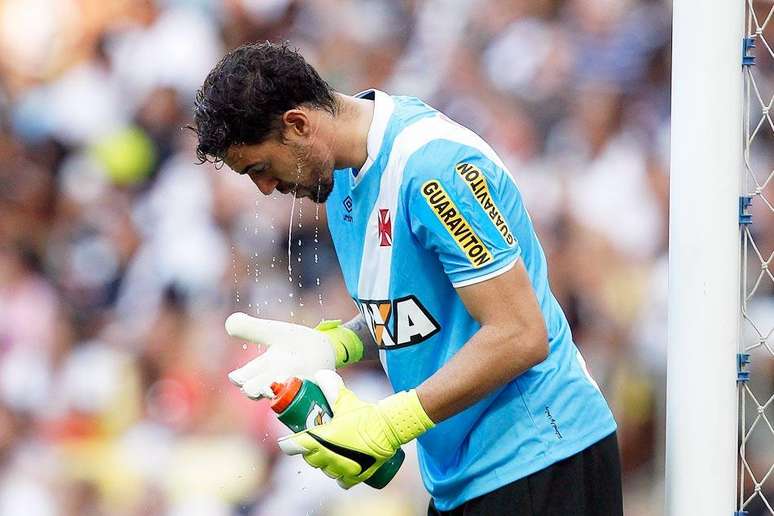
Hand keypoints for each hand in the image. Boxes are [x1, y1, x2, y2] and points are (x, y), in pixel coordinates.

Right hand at [225, 312, 337, 397]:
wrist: (322, 347)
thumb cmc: (292, 342)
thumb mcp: (271, 331)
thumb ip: (250, 327)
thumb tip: (230, 322)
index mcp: (261, 369)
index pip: (242, 378)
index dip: (238, 379)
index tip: (238, 377)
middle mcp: (274, 380)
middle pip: (255, 391)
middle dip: (254, 390)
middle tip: (260, 386)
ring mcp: (293, 387)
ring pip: (279, 397)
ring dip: (276, 392)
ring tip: (273, 389)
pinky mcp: (312, 390)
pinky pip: (306, 398)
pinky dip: (303, 392)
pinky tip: (302, 383)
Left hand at [278, 370, 434, 487]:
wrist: (388, 428)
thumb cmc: (364, 413)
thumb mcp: (345, 398)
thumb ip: (330, 386)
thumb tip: (319, 376)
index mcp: (320, 439)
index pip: (293, 447)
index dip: (290, 443)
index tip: (292, 440)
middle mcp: (328, 457)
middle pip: (310, 459)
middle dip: (311, 451)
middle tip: (318, 441)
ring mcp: (341, 469)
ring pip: (325, 470)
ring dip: (326, 463)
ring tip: (332, 453)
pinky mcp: (355, 476)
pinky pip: (342, 481)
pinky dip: (341, 476)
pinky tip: (344, 468)